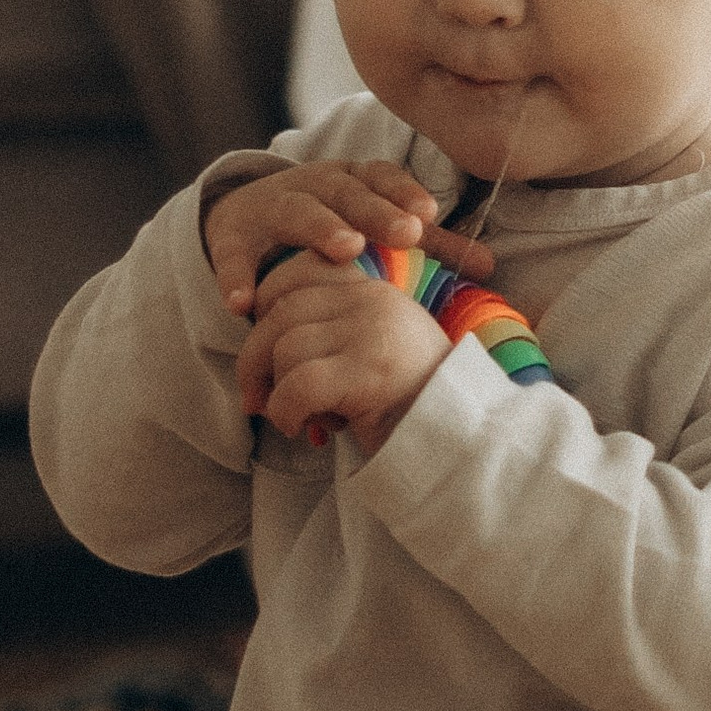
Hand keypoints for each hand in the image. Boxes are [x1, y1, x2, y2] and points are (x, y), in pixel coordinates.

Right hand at [204, 158, 490, 317]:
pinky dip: (236, 276)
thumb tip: (489, 266)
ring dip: (321, 228)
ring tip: (346, 249)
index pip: (382, 177)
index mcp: (352, 180)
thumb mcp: (373, 223)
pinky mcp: (232, 237)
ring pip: (297, 212)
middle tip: (406, 233)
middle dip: (377, 211)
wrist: (245, 214)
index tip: (429, 213)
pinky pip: (233, 256)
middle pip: (347, 192)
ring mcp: (270, 207)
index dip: (404, 192)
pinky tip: (244, 303)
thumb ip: (428, 245)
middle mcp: (313, 185)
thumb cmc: (331, 221)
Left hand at [235, 256, 452, 456]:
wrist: (456, 439)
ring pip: (286, 349)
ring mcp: (373, 331)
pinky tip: (303, 430)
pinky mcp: (370, 370)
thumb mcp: (369, 352)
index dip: (266, 305)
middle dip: (254, 359)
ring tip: (299, 419)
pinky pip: (298, 385)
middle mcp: (374, 300)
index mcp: (373, 290)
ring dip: (277, 393)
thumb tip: (259, 348)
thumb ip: (329, 334)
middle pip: (281, 312)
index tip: (264, 349)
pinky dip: (286, 412)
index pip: (301, 271)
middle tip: (255, 400)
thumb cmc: (403, 405)